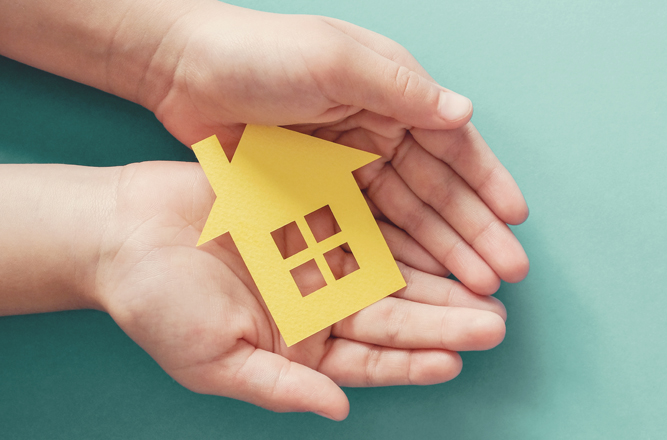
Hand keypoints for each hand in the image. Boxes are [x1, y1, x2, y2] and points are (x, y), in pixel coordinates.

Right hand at [97, 161, 507, 419]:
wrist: (126, 232)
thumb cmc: (158, 304)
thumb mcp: (212, 360)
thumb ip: (278, 387)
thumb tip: (338, 409)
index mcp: (299, 346)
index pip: (369, 362)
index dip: (412, 363)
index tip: (456, 362)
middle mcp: (318, 304)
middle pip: (392, 317)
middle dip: (444, 321)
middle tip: (494, 322)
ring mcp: (318, 257)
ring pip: (391, 271)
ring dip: (436, 277)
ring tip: (485, 281)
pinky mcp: (314, 213)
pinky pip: (367, 222)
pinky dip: (402, 229)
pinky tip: (439, 233)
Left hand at [150, 3, 528, 293]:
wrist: (183, 70)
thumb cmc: (260, 54)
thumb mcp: (335, 60)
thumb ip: (401, 89)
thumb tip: (465, 112)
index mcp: (391, 94)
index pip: (451, 145)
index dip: (486, 183)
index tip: (516, 221)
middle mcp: (378, 130)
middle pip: (436, 189)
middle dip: (473, 231)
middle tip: (506, 274)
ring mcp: (347, 164)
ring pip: (406, 216)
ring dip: (441, 251)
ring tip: (475, 287)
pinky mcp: (317, 190)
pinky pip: (364, 228)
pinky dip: (393, 254)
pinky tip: (418, 281)